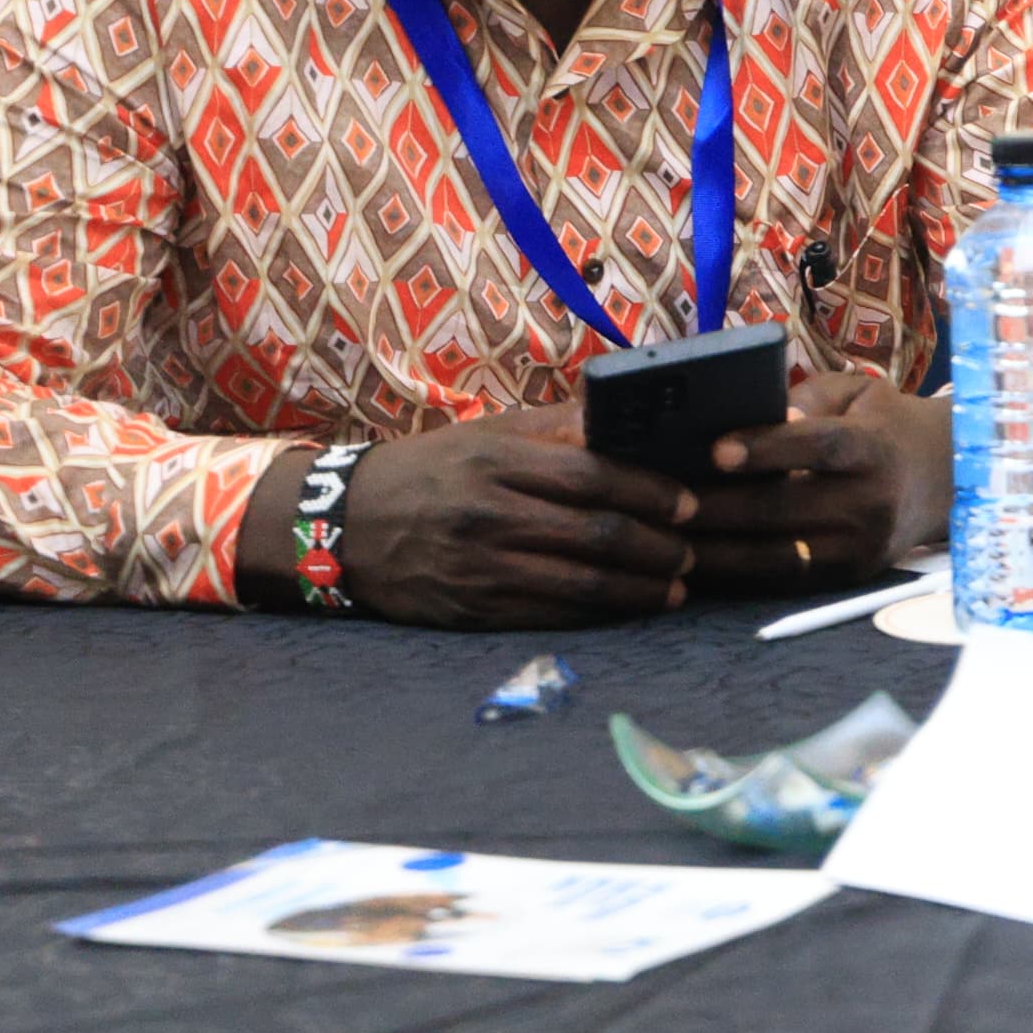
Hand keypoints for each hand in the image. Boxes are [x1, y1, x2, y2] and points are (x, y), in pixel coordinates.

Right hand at [243, 407, 695, 628]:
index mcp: (496, 461)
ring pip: (583, 583)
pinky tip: (630, 606)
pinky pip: (554, 615)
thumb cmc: (429, 471)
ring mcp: (480, 567)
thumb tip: (626, 417)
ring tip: (676, 585)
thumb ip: (556, 428)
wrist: (341, 525)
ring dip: (641, 588)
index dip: (651, 493)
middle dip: (659, 547)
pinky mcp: (473, 609)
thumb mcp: (485, 434)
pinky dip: (602, 614)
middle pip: (597, 534)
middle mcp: (489, 514)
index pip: (593, 476)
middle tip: (691, 550)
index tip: (688, 503)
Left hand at [674, 374, 951, 590]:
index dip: (769, 448)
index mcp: (874, 448)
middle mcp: (872, 503)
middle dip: (716, 508)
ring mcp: (862, 548)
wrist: (950, 480)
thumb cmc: (884, 426)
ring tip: (665, 539)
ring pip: (776, 556)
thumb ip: (808, 398)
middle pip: (784, 509)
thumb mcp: (857, 393)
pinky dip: (736, 574)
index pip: (820, 447)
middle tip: (660, 503)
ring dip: (715, 551)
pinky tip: (697, 562)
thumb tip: (758, 411)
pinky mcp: (850, 577)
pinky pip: (783, 581)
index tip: (715, 449)